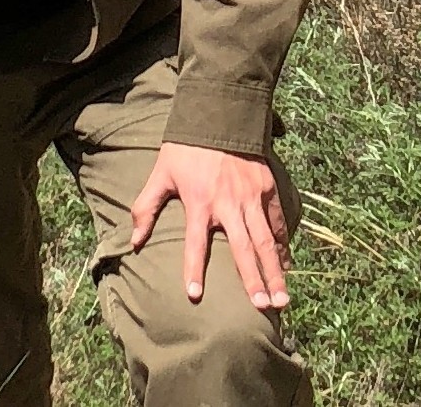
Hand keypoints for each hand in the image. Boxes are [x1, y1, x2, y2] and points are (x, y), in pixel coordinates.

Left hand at [130, 141, 289, 308]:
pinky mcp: (266, 186)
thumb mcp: (161, 173)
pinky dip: (282, 243)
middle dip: (253, 280)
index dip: (192, 269)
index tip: (195, 296)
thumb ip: (146, 207)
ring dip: (274, 270)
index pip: (194, 243)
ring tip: (282, 299)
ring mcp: (251, 195)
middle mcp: (228, 203)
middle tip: (263, 308)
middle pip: (242, 248)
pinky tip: (286, 264)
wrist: (218, 112)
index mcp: (199, 201)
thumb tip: (134, 242)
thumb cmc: (186, 147)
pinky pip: (277, 220)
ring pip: (265, 240)